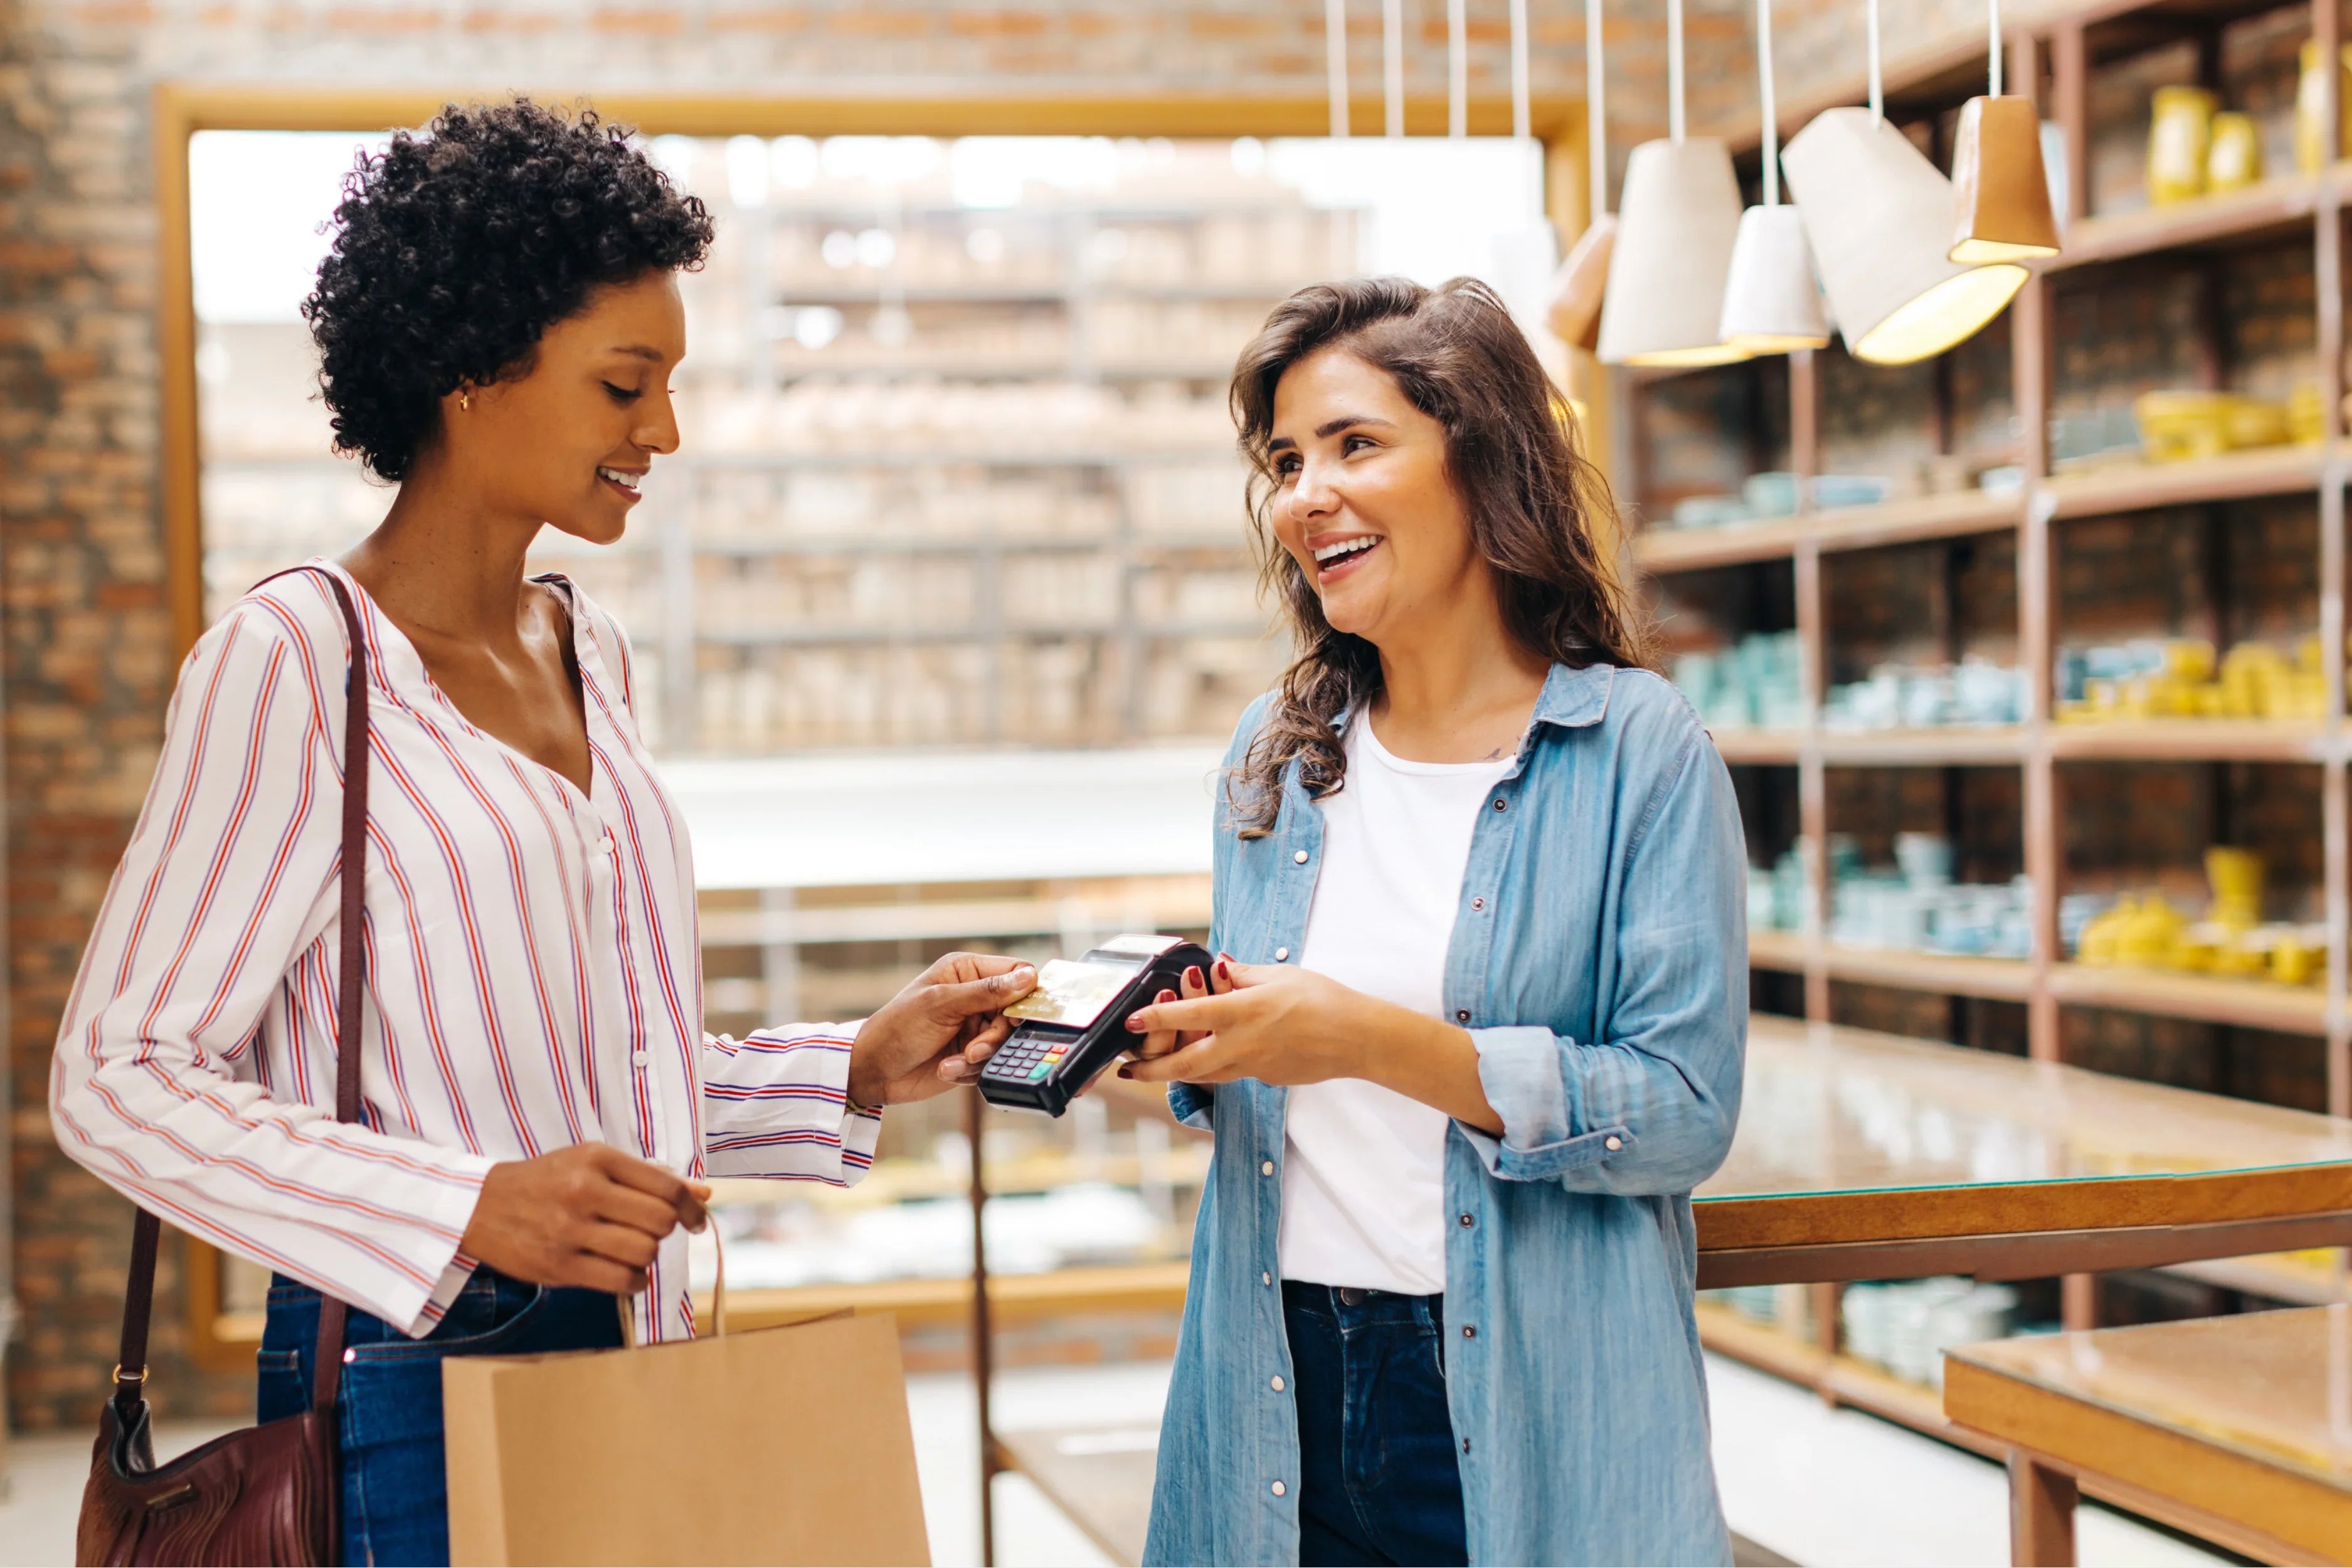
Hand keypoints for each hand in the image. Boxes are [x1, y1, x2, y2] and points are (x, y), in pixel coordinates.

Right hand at [458, 1143, 710, 1296]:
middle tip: (650, 1232)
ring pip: (644, 1252)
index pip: (666, 1186)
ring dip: (648, 1256)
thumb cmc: (547, 1181)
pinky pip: (621, 1280)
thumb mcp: (593, 1164)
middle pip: (660, 1221)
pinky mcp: (558, 1266)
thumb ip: (649, 1178)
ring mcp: (570, 1230)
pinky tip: (624, 1273)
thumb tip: (704, 1194)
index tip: (695, 1221)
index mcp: (597, 1159)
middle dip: (666, 1231)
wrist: (481, 1206)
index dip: (691, 1208)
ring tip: (631, 1250)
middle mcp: (584, 1191)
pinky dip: (634, 1281)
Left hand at [849, 952, 1036, 1105]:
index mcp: (967, 971)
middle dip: (997, 1035)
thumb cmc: (897, 1028)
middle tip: (974, 1049)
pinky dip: (972, 1070)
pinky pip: (992, 1063)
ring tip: (957, 1061)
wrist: (873, 1072)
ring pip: (1006, 1041)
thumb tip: (1028, 978)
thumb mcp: (940, 1005)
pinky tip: (947, 1068)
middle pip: (1016, 1012)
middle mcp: (975, 996)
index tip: (1015, 1017)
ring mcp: (975, 1027)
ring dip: (982, 1056)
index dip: (1024, 994)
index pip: (1016, 973)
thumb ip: (986, 992)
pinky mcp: (973, 1054)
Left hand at [1117, 958, 1375, 1087]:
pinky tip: (1208, 1061)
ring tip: (1155, 1071)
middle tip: (1128, 1069)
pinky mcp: (1265, 1078)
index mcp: (1243, 1012)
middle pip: (1185, 1063)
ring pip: (1205, 1075)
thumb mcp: (1280, 975)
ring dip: (1177, 1073)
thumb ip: (1243, 973)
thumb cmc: (1321, 999)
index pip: (1189, 1015)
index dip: (1157, 1018)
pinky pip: (1231, 1074)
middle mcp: (1242, 1044)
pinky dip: (1212, 1069)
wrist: (1355, 1037)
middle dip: (1152, 1068)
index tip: (1132, 1022)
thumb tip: (1219, 965)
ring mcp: (1253, 1066)